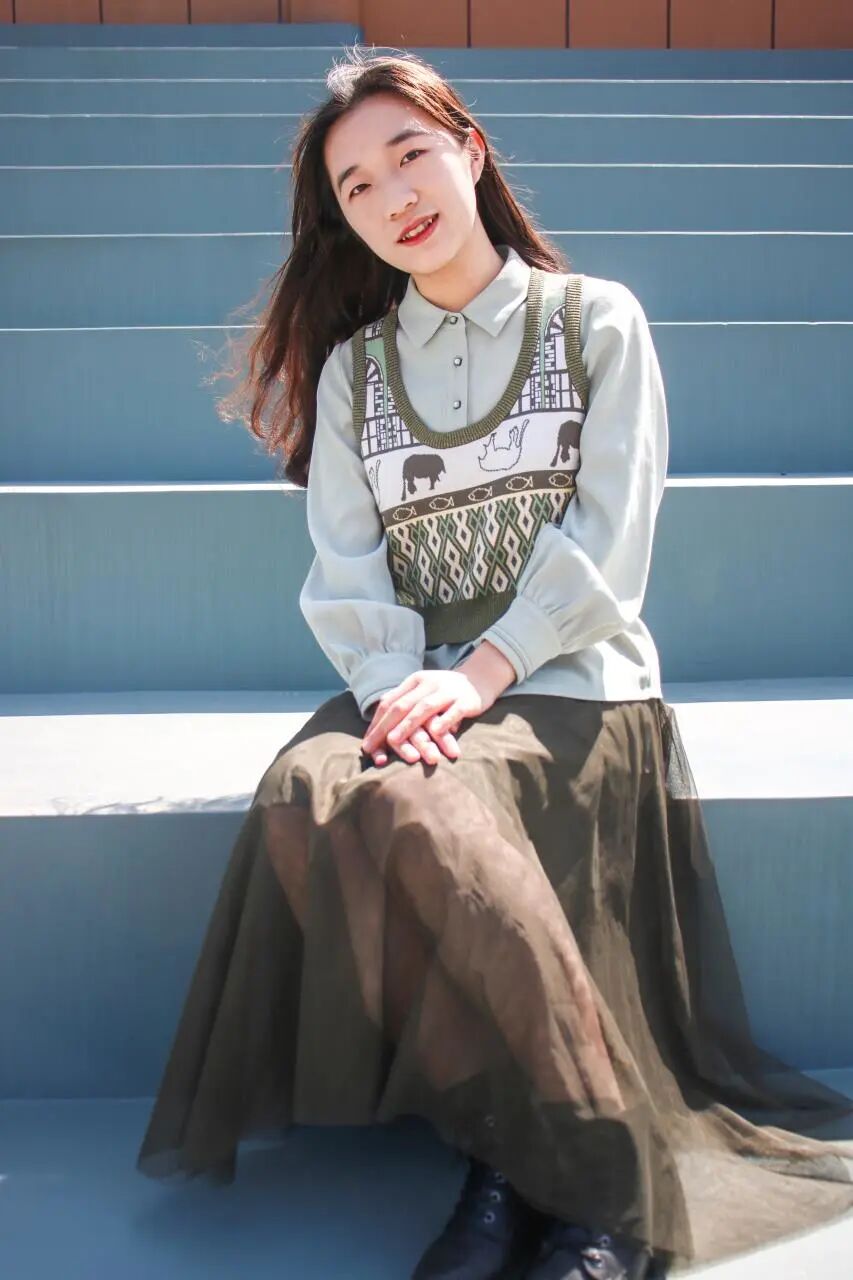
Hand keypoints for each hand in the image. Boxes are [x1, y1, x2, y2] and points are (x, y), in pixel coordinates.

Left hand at [361, 642, 516, 766]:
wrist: (480, 679)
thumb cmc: (446, 691)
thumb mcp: (422, 690)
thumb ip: (404, 702)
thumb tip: (379, 723)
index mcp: (415, 681)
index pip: (390, 701)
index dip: (376, 722)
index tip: (366, 743)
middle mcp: (428, 684)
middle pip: (402, 705)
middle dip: (384, 727)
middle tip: (371, 747)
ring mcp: (447, 691)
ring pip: (424, 709)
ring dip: (407, 726)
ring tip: (394, 742)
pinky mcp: (465, 701)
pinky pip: (452, 713)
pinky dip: (443, 723)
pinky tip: (434, 735)